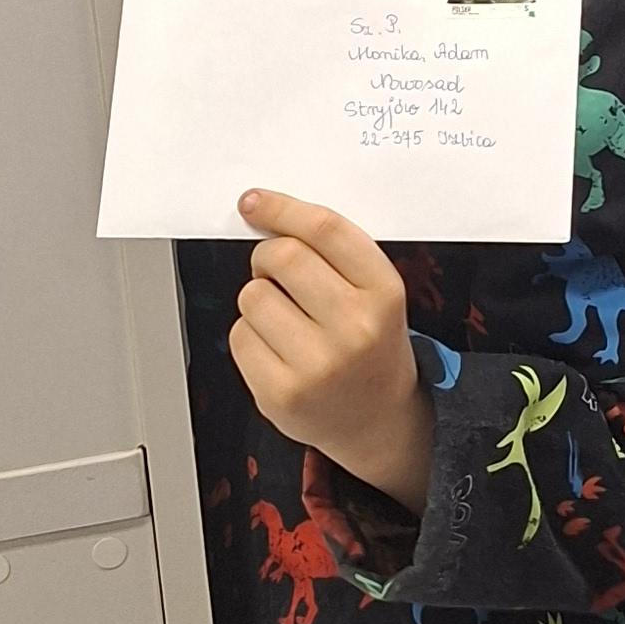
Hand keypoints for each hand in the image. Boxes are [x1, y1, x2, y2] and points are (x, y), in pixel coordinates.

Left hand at [231, 189, 433, 506]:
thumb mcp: (375, 292)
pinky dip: (250, 336)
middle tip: (277, 273)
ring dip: (260, 300)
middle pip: (282, 256)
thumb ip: (331, 251)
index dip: (283, 209)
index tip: (254, 202)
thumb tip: (260, 210)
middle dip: (268, 257)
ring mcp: (317, 366)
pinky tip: (278, 351)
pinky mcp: (282, 395)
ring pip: (253, 296)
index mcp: (384, 292)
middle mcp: (355, 328)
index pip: (326, 230)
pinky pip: (240, 336)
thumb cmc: (370, 344)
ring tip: (287, 321)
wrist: (377, 420)